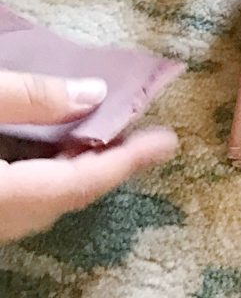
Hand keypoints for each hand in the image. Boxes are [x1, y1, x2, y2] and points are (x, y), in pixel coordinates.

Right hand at [0, 71, 177, 242]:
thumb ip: (31, 98)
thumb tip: (94, 93)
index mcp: (3, 198)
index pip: (79, 183)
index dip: (128, 160)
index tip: (168, 142)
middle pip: (64, 197)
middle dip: (107, 166)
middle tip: (144, 137)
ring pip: (40, 204)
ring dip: (75, 171)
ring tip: (105, 135)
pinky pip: (18, 202)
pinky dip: (44, 176)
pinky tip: (48, 149)